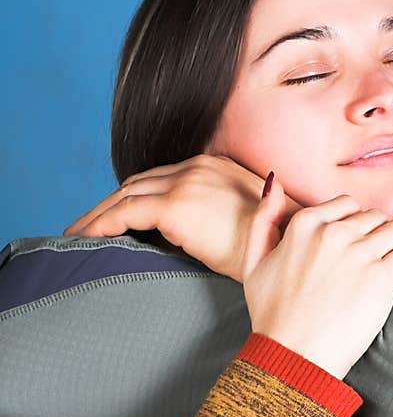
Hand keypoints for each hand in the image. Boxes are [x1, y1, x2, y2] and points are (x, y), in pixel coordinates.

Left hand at [64, 155, 298, 280]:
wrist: (287, 249)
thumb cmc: (275, 247)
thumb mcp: (250, 224)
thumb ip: (225, 215)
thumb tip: (203, 231)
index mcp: (217, 167)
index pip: (163, 177)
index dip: (136, 197)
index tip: (117, 218)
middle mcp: (200, 166)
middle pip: (140, 181)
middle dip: (111, 204)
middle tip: (88, 227)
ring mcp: (187, 181)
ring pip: (126, 194)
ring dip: (99, 214)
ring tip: (80, 236)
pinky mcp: (176, 204)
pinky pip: (126, 213)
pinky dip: (102, 224)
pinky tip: (88, 239)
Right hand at [241, 178, 392, 379]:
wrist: (292, 356)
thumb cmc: (272, 316)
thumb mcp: (253, 263)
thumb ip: (263, 220)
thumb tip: (274, 182)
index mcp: (304, 224)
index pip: (347, 205)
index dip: (358, 222)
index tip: (362, 240)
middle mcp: (332, 233)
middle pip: (374, 217)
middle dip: (380, 233)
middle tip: (385, 254)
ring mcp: (358, 254)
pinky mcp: (381, 278)